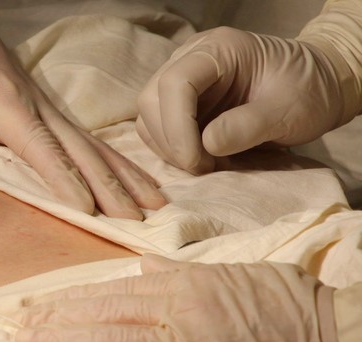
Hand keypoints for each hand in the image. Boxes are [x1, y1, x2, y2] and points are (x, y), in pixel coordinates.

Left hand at [0, 8, 164, 218]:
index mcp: (0, 102)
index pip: (39, 147)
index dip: (64, 180)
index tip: (90, 212)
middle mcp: (33, 104)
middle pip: (79, 150)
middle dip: (110, 186)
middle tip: (138, 222)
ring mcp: (44, 106)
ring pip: (91, 144)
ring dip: (124, 174)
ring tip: (157, 205)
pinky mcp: (45, 109)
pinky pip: (85, 140)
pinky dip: (114, 162)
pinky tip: (132, 181)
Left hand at [15, 255, 361, 341]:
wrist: (333, 338)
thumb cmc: (286, 304)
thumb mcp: (230, 274)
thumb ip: (180, 273)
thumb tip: (143, 269)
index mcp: (181, 284)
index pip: (109, 292)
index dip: (68, 302)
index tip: (34, 308)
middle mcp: (177, 312)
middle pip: (101, 317)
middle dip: (54, 324)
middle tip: (14, 330)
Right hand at [137, 26, 358, 173]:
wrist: (317, 87)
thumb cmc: (307, 92)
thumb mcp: (288, 111)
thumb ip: (247, 126)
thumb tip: (205, 144)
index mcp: (219, 49)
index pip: (175, 82)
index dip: (177, 126)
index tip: (197, 161)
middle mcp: (191, 58)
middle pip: (152, 99)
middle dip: (171, 141)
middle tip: (203, 167)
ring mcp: (182, 78)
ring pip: (148, 116)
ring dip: (169, 148)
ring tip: (205, 164)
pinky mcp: (180, 101)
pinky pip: (157, 127)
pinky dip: (171, 149)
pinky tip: (200, 158)